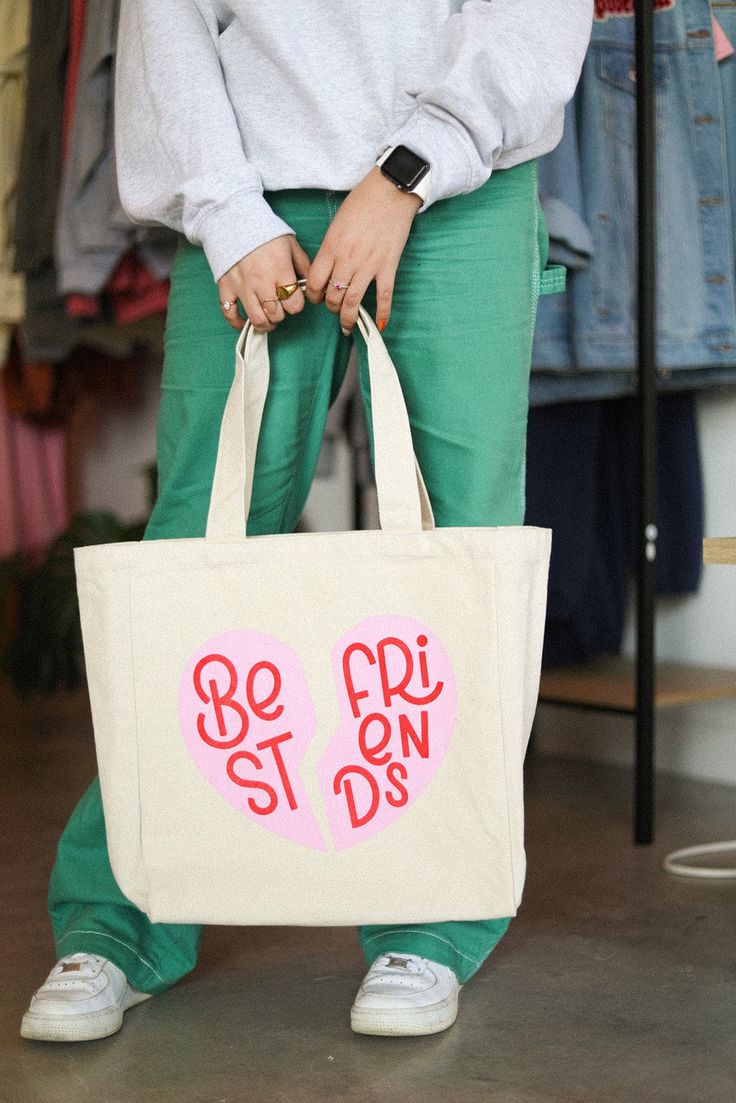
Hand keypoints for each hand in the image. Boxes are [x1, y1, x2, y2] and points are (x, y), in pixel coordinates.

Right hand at [217, 235, 310, 332]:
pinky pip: (230, 314)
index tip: (294, 299)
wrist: (232, 218)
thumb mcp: (290, 243)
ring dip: (266, 324)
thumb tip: (312, 283)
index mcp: (280, 270)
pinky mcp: (226, 287)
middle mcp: (262, 282)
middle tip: (281, 307)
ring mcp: (242, 286)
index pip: (295, 304)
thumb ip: (303, 265)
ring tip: (269, 319)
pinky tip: (245, 322)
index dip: (297, 305)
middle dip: (282, 314)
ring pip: (257, 319)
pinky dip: (237, 322)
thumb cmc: (264, 231)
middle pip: (277, 315)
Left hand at [306, 167, 420, 333]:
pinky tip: (379, 325)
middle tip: (334, 310)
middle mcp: (347, 260)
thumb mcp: (336, 224)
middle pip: (332, 297)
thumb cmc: (362, 202)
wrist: (390, 191)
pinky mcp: (388, 266)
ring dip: (348, 318)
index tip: (317, 297)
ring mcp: (369, 265)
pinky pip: (384, 297)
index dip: (314, 296)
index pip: (315, 283)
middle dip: (330, 308)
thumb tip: (328, 269)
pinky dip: (382, 314)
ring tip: (348, 325)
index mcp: (331, 248)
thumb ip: (330, 248)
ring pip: (353, 302)